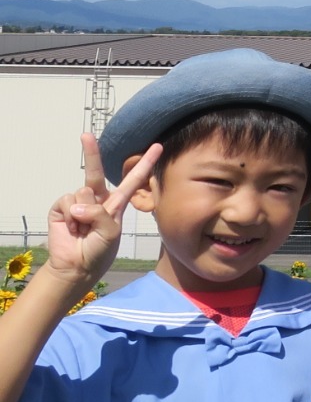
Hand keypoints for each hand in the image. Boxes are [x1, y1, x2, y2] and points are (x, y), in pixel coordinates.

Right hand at [47, 135, 158, 287]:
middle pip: (95, 173)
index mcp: (116, 203)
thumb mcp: (110, 233)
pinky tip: (72, 228)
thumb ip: (100, 215)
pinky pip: (67, 202)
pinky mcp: (62, 208)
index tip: (158, 146)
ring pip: (83, 192)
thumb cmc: (99, 250)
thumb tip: (78, 205)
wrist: (77, 266)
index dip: (145, 164)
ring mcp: (78, 202)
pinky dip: (70, 216)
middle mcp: (97, 199)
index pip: (133, 180)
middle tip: (86, 135)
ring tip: (83, 230)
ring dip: (83, 213)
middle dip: (91, 152)